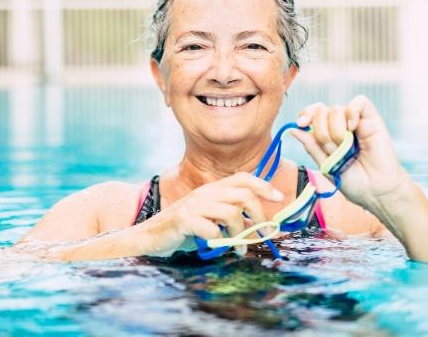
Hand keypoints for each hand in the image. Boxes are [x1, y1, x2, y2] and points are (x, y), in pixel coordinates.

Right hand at [139, 172, 283, 256]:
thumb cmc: (183, 230)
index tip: (279, 199)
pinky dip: (219, 241)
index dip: (263, 186)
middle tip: (262, 234)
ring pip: (231, 214)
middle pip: (243, 195)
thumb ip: (228, 213)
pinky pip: (212, 230)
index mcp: (212, 189)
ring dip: (241, 235)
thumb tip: (257, 222)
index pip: (243, 178)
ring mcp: (193, 205)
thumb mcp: (208, 216)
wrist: (149, 237)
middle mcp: (204, 192)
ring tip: (240, 249)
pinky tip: (215, 247)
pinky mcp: (184, 219)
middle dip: (259, 216)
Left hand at [291, 95, 412, 210]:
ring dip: (335, 130)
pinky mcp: (372, 119)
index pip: (313, 113)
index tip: (302, 123)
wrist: (376, 191)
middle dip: (321, 132)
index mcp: (328, 134)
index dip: (305, 114)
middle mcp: (341, 125)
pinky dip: (352, 112)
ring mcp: (356, 121)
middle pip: (321, 111)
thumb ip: (311, 146)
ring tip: (346, 147)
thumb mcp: (326, 165)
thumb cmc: (354, 182)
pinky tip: (353, 128)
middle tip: (332, 149)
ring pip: (336, 109)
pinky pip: (359, 102)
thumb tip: (292, 129)